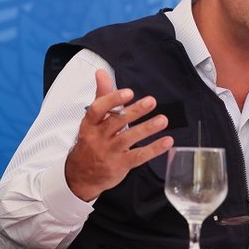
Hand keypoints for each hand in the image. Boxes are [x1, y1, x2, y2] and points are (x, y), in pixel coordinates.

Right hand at [65, 69, 173, 201]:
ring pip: (128, 138)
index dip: (113, 100)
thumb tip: (102, 72)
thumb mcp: (93, 119)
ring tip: (163, 120)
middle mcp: (99, 137)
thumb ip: (102, 95)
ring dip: (147, 129)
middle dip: (135, 111)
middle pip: (117, 122)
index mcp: (90, 123)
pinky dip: (154, 149)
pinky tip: (167, 142)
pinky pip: (138, 156)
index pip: (98, 109)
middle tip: (151, 101)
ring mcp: (110, 152)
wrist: (81, 175)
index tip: (128, 92)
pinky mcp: (121, 164)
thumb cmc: (90, 141)